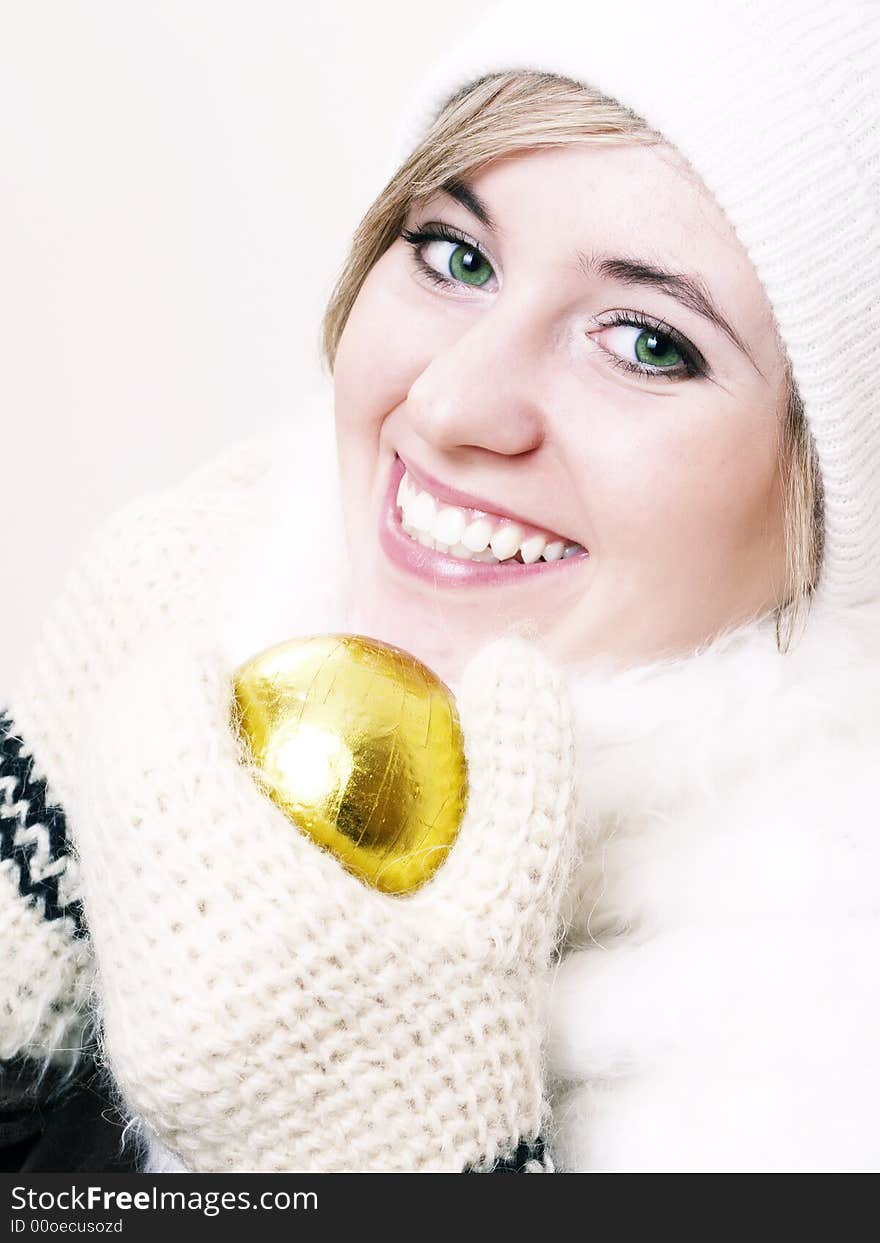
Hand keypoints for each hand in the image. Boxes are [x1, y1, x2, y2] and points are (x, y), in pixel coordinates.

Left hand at [76, 628, 576, 1172]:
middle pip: (116, 793)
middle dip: (153, 718)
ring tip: (220, 758)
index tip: (218, 653)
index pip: (157, 755)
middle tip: (219, 693)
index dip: (170, 676)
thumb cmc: (460, 1059)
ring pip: (109, 849)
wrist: (401, 1196)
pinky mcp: (135, 1045)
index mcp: (257, 929)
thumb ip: (525, 777)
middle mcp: (170, 974)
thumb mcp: (510, 917)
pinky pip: (121, 905)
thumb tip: (512, 661)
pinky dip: (152, 845)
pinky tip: (218, 845)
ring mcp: (140, 1017)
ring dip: (149, 780)